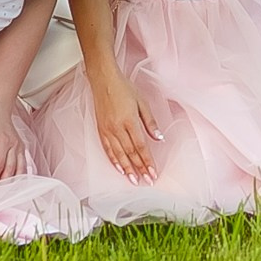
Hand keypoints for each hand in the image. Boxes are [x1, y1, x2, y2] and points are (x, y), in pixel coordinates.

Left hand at [0, 99, 24, 181]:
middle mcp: (14, 144)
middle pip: (12, 168)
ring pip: (21, 168)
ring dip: (14, 180)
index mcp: (3, 140)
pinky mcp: (21, 147)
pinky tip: (14, 181)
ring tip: (6, 190)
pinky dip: (19, 174)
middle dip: (4, 182)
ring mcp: (19, 146)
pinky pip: (23, 164)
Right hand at [90, 67, 160, 182]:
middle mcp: (117, 128)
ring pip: (118, 154)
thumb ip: (150, 122)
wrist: (103, 80)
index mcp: (129, 121)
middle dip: (139, 169)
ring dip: (127, 169)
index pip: (141, 147)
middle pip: (130, 153)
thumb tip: (159, 138)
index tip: (153, 173)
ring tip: (134, 180)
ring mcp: (107, 130)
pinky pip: (107, 149)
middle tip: (146, 181)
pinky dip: (113, 160)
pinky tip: (119, 169)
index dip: (147, 162)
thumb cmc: (123, 88)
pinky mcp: (101, 130)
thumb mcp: (142, 103)